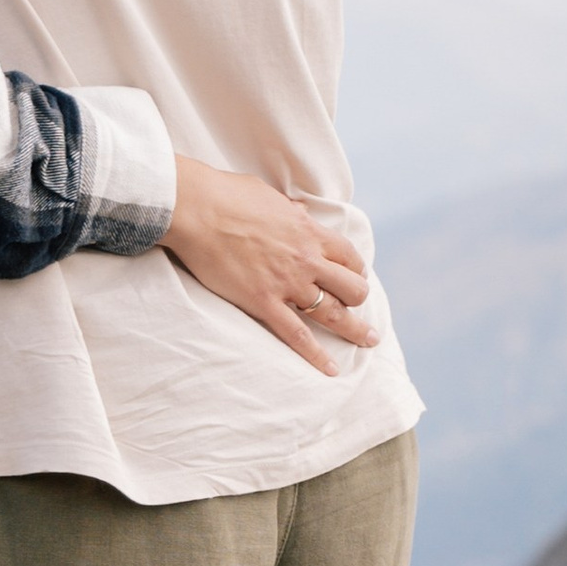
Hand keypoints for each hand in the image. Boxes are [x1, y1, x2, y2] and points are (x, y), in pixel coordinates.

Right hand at [166, 160, 376, 375]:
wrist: (197, 209)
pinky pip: (297, 335)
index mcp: (310, 232)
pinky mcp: (263, 302)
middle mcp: (307, 260)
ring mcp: (287, 284)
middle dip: (358, 299)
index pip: (350, 257)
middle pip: (352, 287)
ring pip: (334, 313)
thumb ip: (289, 209)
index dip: (356, 270)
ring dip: (355, 330)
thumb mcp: (269, 196)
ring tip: (368, 342)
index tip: (353, 278)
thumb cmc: (227, 196)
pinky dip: (316, 355)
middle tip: (360, 310)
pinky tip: (331, 369)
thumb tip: (297, 211)